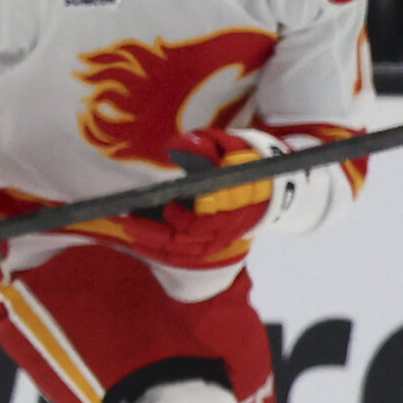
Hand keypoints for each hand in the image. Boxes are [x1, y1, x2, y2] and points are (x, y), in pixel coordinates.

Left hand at [114, 126, 287, 269]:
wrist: (272, 188)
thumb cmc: (245, 162)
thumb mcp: (231, 146)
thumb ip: (206, 145)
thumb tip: (175, 146)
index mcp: (233, 204)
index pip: (207, 220)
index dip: (186, 218)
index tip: (168, 205)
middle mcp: (226, 226)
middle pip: (189, 239)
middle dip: (157, 233)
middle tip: (129, 221)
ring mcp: (220, 239)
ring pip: (184, 251)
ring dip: (155, 245)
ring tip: (130, 232)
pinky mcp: (212, 246)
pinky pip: (184, 257)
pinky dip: (162, 254)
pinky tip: (141, 245)